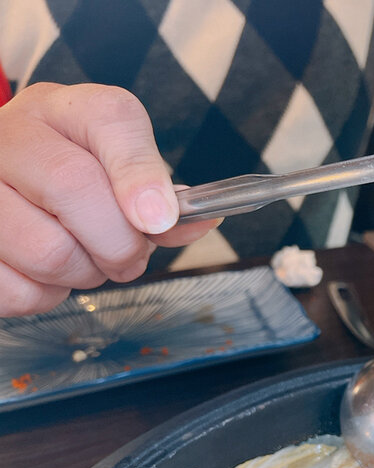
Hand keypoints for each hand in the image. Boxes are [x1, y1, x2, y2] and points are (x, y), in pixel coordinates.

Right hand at [0, 83, 218, 315]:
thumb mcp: (120, 170)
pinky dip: (45, 295)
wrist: (6, 183)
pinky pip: (17, 289)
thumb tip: (198, 220)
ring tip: (84, 259)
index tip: (160, 220)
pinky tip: (45, 273)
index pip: (110, 120)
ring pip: (47, 251)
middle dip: (120, 243)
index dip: (141, 174)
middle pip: (74, 189)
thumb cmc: (74, 178)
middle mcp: (9, 135)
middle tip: (128, 258)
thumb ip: (162, 194)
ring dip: (84, 274)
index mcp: (63, 110)